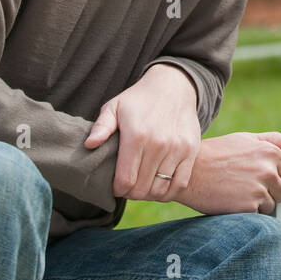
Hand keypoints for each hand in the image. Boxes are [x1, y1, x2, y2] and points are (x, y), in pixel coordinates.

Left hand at [84, 63, 200, 202]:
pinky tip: (159, 185)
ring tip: (142, 185)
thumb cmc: (138, 100)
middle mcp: (159, 144)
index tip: (115, 185)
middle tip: (127, 187)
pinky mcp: (191, 151)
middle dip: (131, 193)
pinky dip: (168, 192)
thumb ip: (101, 127)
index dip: (117, 189)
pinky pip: (180, 184)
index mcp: (136, 136)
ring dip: (149, 193)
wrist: (173, 86)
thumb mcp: (114, 106)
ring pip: (160, 190)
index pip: (125, 180)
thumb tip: (89, 145)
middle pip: (142, 189)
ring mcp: (177, 149)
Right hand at [172, 131, 280, 214]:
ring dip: (258, 202)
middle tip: (246, 184)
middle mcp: (268, 170)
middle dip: (269, 191)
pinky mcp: (249, 206)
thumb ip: (276, 140)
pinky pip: (258, 214)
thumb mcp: (245, 138)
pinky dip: (247, 211)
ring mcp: (260, 188)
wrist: (188, 172)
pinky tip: (232, 199)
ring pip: (271, 204)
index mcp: (271, 152)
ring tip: (237, 190)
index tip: (263, 178)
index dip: (279, 179)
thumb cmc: (216, 153)